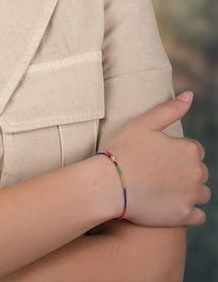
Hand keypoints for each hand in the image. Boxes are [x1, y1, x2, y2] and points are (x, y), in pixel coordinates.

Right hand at [104, 92, 209, 226]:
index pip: (194, 149)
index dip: (175, 151)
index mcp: (189, 149)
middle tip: (157, 171)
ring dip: (189, 190)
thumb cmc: (123, 150)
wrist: (109, 184)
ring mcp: (191, 196)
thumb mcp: (144, 123)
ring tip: (164, 187)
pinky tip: (169, 204)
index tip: (157, 155)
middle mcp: (197, 173)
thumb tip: (190, 95)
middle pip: (199, 171)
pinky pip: (198, 215)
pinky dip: (188, 211)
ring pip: (202, 193)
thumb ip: (170, 109)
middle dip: (184, 171)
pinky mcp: (184, 216)